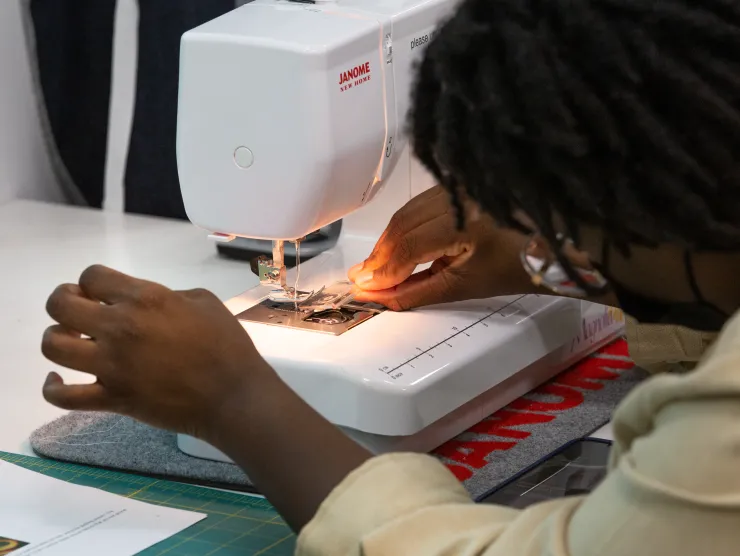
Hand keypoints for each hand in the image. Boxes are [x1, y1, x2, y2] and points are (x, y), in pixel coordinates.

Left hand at [41, 265, 371, 531]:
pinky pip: (64, 396)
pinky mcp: (112, 398)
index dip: (92, 281)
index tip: (100, 292)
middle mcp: (120, 327)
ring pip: (54, 346)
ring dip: (57, 339)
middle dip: (64, 302)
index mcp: (145, 298)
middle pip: (61, 305)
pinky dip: (53, 388)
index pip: (92, 276)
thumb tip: (148, 305)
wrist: (234, 395)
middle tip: (78, 311)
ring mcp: (112, 365)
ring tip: (72, 341)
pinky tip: (57, 380)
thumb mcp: (205, 301)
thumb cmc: (228, 344)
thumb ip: (169, 295)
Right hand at [348, 186, 537, 309]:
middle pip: (404, 222)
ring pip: (410, 210)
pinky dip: (407, 226)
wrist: (562, 243)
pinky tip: (399, 246)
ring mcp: (462, 184)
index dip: (384, 268)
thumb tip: (380, 296)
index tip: (363, 286)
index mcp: (468, 220)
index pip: (410, 243)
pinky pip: (423, 203)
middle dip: (380, 254)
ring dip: (390, 240)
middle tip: (362, 278)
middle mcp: (462, 194)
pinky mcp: (463, 182)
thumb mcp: (468, 285)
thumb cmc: (522, 268)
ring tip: (377, 266)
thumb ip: (418, 292)